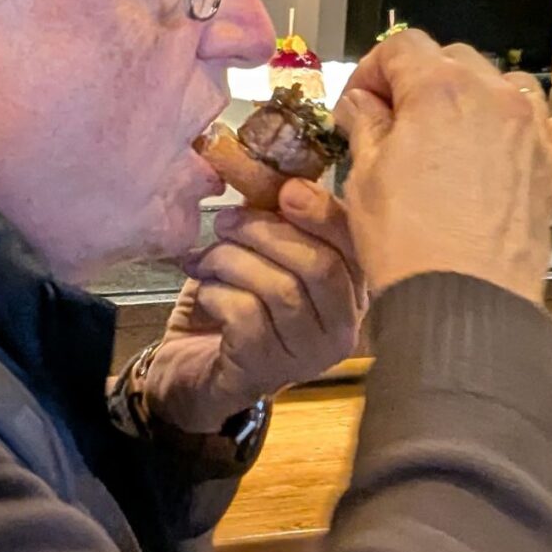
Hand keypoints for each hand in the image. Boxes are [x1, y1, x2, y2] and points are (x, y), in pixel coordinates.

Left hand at [141, 179, 365, 433]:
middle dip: (267, 232)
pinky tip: (206, 293)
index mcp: (351, 292)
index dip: (324, 214)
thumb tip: (276, 178)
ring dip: (233, 261)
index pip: (355, 248)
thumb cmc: (236, 309)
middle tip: (226, 221)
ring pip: (280, 289)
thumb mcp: (264, 258)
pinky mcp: (265, 370)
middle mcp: (342, 329)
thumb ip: (279, 223)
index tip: (286, 190)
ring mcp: (306, 355)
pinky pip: (246, 315)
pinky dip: (217, 293)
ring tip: (205, 258)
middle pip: (320, 267)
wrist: (196, 373)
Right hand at [332, 28, 551, 303]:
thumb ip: (366, 126)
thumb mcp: (365, 177)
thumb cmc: (410, 246)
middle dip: (419, 83)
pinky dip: (550, 132)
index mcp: (440, 90)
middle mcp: (494, 99)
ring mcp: (532, 132)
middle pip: (454, 60)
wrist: (459, 300)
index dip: (372, 70)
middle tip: (392, 123)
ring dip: (477, 100)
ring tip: (451, 137)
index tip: (359, 101)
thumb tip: (361, 105)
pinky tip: (525, 147)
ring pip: (508, 86)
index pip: (401, 47)